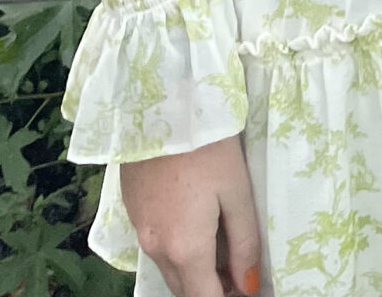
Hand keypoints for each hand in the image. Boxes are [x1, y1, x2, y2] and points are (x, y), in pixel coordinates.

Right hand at [120, 135, 261, 296]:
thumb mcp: (237, 192)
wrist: (161, 103)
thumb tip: (249, 283)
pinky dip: (176, 248)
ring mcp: (140, 231)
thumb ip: (245, 243)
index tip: (246, 286)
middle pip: (184, 289)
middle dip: (211, 287)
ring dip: (194, 270)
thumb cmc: (208, 144)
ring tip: (223, 245)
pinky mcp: (132, 210)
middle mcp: (156, 248)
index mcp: (185, 249)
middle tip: (240, 268)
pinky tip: (196, 222)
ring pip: (169, 269)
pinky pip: (156, 245)